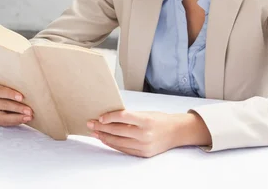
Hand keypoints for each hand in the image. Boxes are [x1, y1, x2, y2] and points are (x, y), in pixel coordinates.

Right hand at [0, 81, 33, 126]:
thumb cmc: (4, 85)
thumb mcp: (5, 81)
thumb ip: (12, 82)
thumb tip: (28, 81)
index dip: (10, 94)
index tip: (21, 97)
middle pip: (3, 105)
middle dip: (17, 108)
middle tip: (29, 110)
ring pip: (3, 117)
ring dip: (17, 117)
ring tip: (29, 117)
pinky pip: (4, 122)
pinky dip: (15, 121)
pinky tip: (24, 119)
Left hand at [87, 110, 210, 157]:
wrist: (176, 132)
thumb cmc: (159, 119)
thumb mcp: (145, 113)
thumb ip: (130, 116)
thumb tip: (108, 118)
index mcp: (146, 120)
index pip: (123, 116)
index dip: (109, 117)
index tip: (99, 117)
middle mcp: (145, 134)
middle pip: (117, 130)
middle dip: (101, 127)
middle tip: (90, 124)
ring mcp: (144, 145)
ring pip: (118, 142)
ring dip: (104, 137)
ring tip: (95, 133)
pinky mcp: (143, 154)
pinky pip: (124, 149)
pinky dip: (113, 144)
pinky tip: (105, 140)